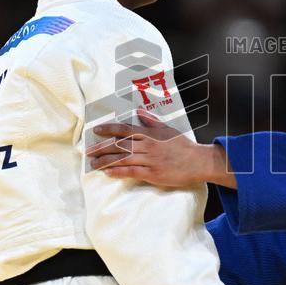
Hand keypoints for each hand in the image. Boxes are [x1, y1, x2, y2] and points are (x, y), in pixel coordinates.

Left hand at [87, 109, 235, 188]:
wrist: (197, 161)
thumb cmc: (182, 145)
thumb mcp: (167, 129)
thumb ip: (151, 121)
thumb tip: (139, 111)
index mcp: (149, 134)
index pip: (124, 129)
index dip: (109, 129)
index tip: (96, 130)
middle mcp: (147, 145)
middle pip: (119, 145)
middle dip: (101, 147)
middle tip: (88, 151)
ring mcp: (149, 160)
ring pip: (122, 158)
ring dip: (105, 161)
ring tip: (93, 164)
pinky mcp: (152, 173)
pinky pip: (131, 172)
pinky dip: (118, 171)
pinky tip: (108, 173)